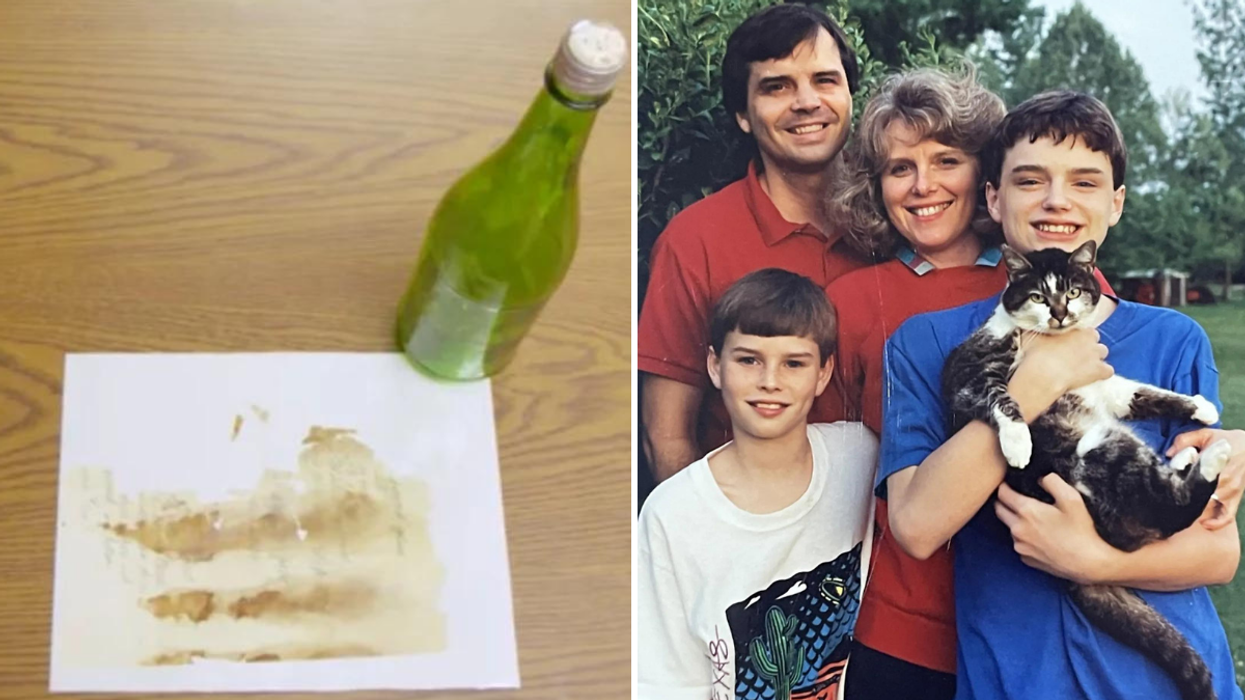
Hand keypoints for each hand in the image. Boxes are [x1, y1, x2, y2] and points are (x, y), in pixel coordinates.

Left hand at [995, 475, 1116, 583]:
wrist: (1089, 563)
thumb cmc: (1081, 531)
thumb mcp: (1072, 498)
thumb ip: (1052, 482)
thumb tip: (1040, 479)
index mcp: (1027, 512)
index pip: (1003, 493)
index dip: (1005, 486)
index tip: (1009, 483)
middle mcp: (1018, 529)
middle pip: (999, 510)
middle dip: (1004, 501)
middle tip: (1014, 497)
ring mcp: (1020, 546)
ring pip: (1009, 528)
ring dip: (1015, 521)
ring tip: (1033, 519)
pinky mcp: (1026, 559)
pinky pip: (1020, 543)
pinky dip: (1024, 537)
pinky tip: (1040, 536)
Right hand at [1010, 329, 1111, 420]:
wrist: (1044, 374)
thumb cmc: (1036, 353)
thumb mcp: (1031, 336)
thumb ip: (1036, 329)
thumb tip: (1031, 324)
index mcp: (1075, 328)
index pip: (1082, 328)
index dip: (1076, 336)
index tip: (1068, 342)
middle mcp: (1089, 339)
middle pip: (1094, 338)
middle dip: (1087, 344)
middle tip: (1074, 353)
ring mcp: (1096, 355)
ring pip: (1103, 352)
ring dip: (1095, 357)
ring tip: (1083, 365)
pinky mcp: (1099, 371)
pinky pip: (1108, 371)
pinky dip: (1102, 373)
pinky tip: (1092, 377)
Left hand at [1167, 428, 1244, 529]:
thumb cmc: (1226, 440)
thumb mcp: (1206, 434)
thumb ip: (1185, 440)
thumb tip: (1168, 454)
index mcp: (1216, 465)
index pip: (1194, 480)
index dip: (1179, 486)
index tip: (1166, 489)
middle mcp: (1225, 481)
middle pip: (1200, 496)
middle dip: (1183, 499)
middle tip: (1166, 502)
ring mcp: (1231, 491)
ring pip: (1210, 506)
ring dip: (1195, 508)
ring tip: (1178, 510)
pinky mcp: (1235, 498)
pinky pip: (1228, 516)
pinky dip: (1217, 523)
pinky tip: (1204, 524)